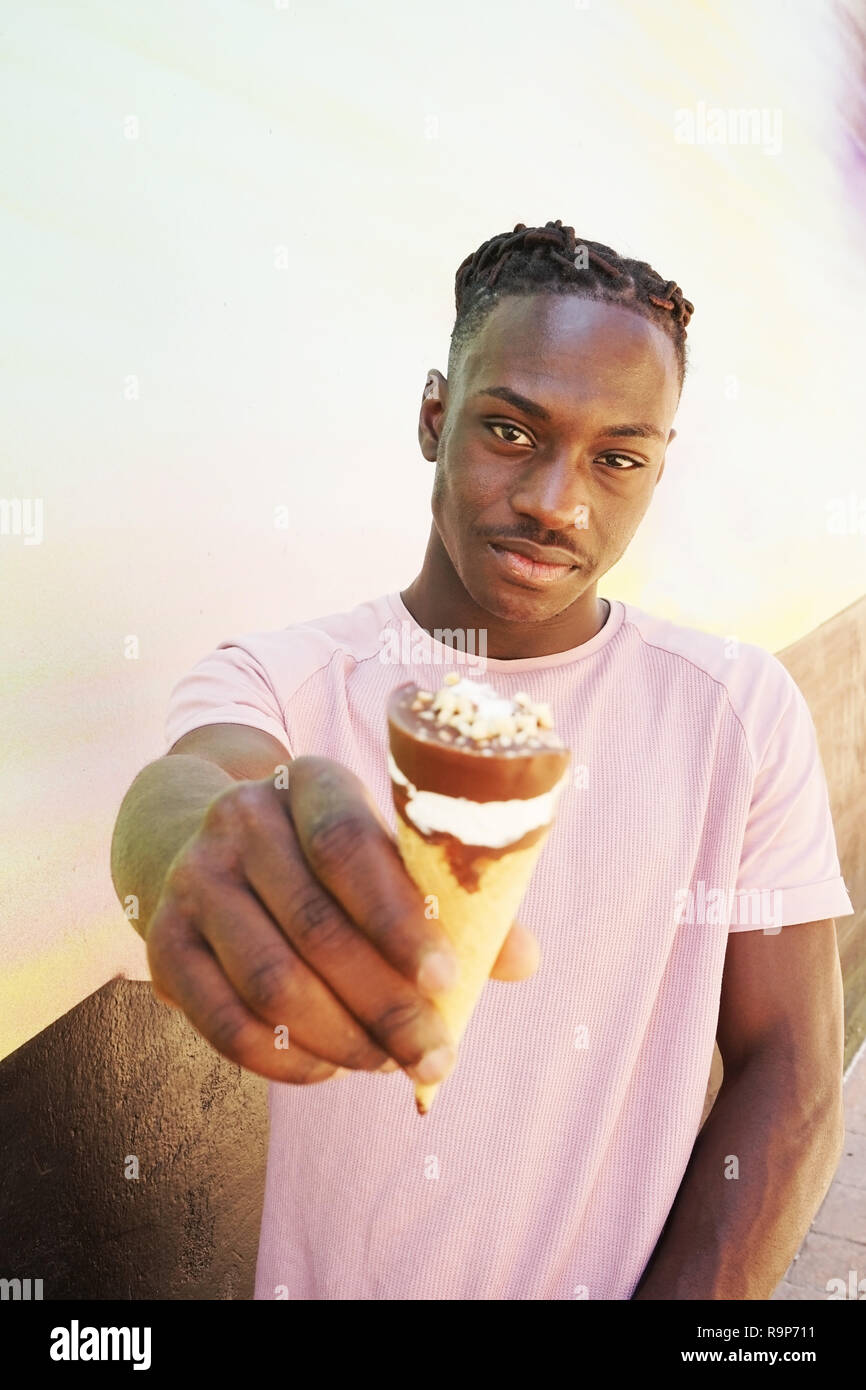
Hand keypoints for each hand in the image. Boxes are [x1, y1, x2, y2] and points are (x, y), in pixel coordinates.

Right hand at [147, 756, 537, 1087]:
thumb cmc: (324, 860)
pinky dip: (286, 1061)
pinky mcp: (163, 944)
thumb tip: (525, 960)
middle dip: (384, 1004)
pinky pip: (226, 1023)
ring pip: (271, 982)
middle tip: (434, 1054)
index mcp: (308, 782)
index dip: (397, 917)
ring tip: (390, 1064)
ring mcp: (193, 881)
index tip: (445, 978)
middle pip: (315, 927)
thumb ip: (450, 901)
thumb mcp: (383, 853)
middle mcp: (240, 821)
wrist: (203, 846)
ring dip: (341, 1039)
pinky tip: (331, 1068)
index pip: (347, 845)